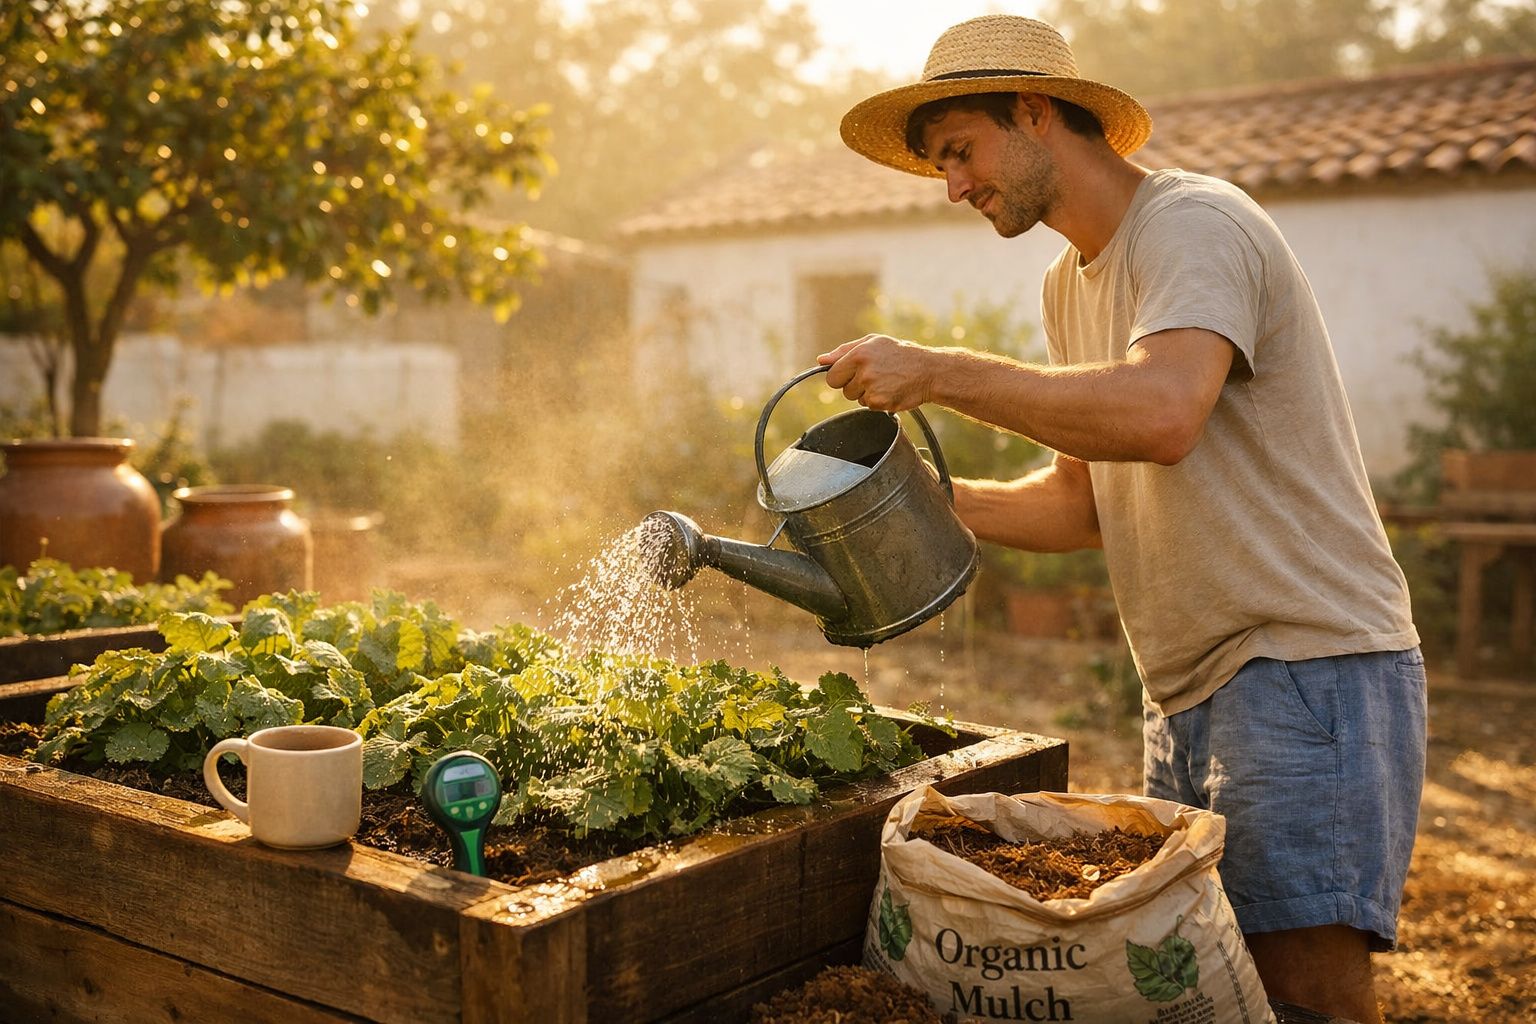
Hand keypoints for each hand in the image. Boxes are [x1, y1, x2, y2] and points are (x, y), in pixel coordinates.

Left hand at [816, 334, 935, 411]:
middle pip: (842, 389)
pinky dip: (878, 401)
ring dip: (866, 394)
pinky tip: (891, 390)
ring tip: (885, 382)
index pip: (832, 376)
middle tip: (874, 377)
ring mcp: (871, 388)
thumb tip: (821, 360)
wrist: (929, 371)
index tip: (853, 374)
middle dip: (853, 386)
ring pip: (855, 398)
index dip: (841, 377)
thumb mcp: (873, 343)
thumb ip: (844, 351)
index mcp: (858, 354)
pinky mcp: (879, 402)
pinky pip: (868, 406)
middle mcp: (863, 371)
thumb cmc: (900, 354)